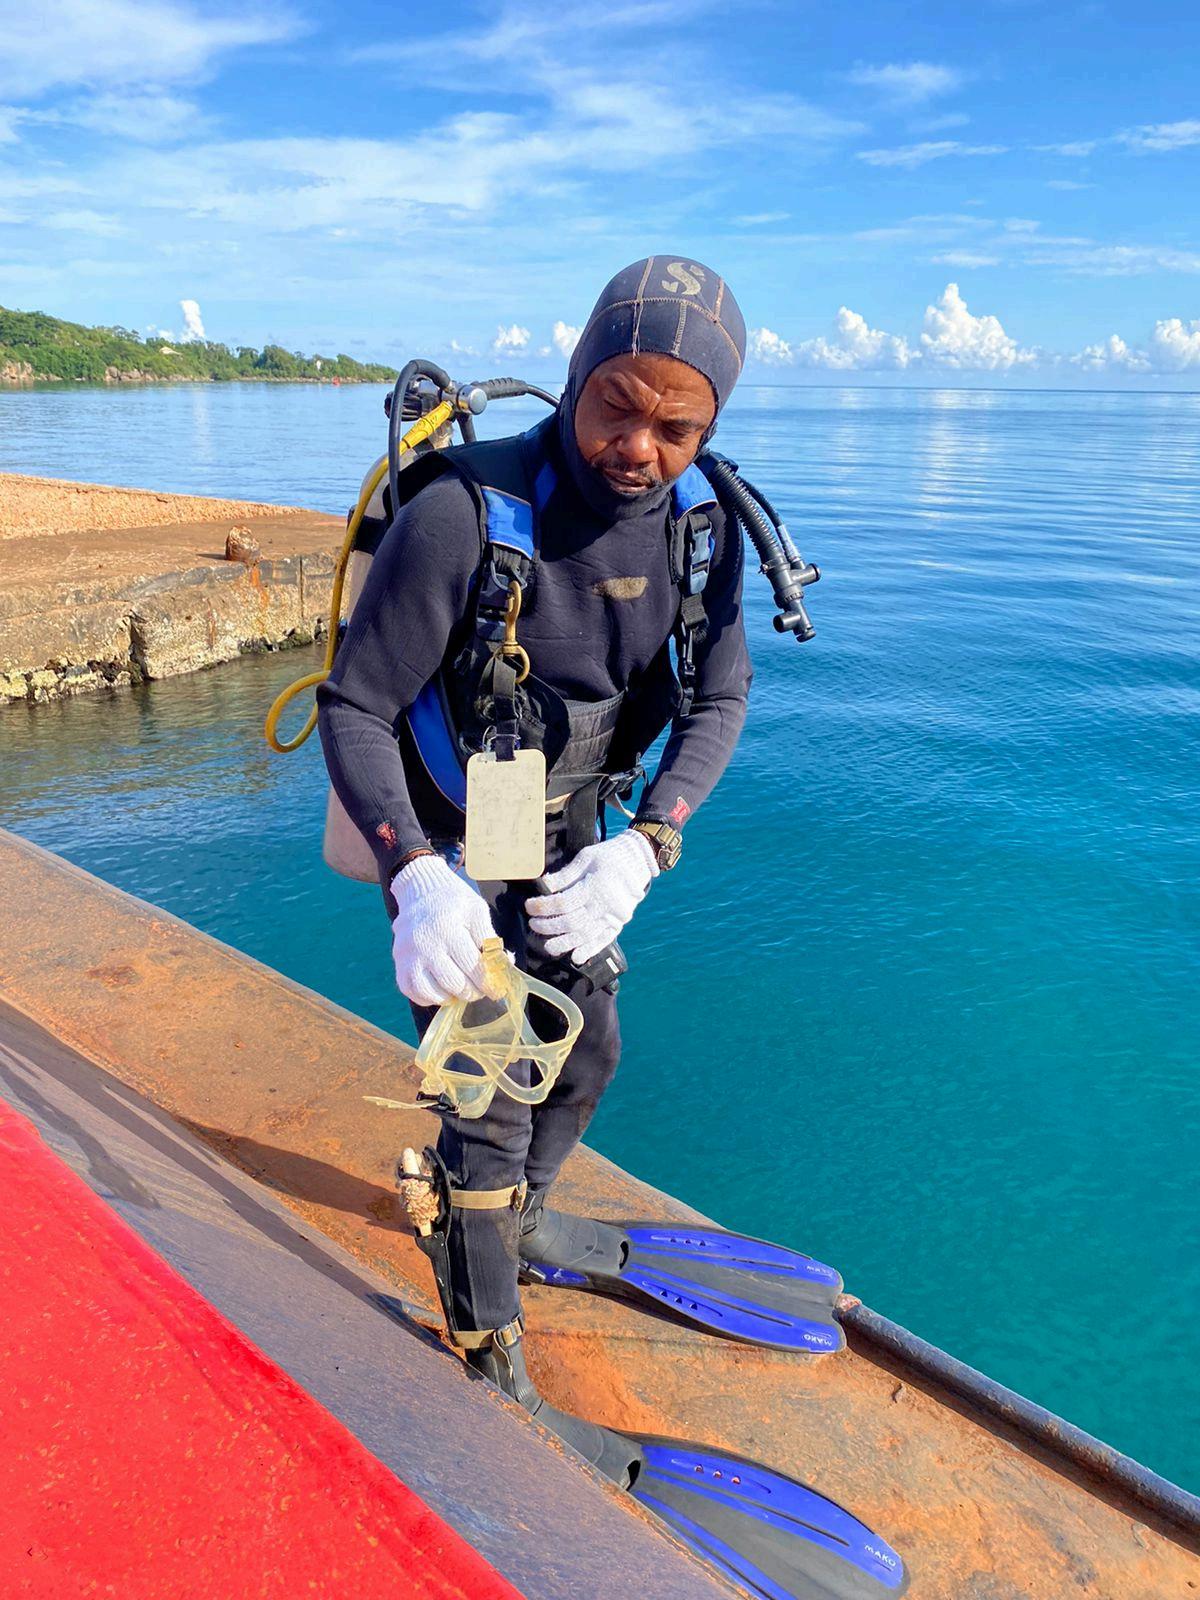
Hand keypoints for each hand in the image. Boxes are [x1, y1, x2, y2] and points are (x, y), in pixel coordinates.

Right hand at [391, 855, 495, 1006]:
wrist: (420, 891)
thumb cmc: (453, 901)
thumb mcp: (477, 911)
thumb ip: (490, 939)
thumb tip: (505, 966)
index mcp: (447, 928)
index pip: (474, 967)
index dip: (489, 983)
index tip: (497, 989)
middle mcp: (424, 944)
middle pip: (455, 984)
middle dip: (473, 992)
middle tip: (480, 989)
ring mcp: (408, 956)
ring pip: (432, 993)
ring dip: (452, 997)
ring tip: (462, 988)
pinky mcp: (399, 963)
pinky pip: (413, 992)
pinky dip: (429, 997)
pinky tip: (442, 988)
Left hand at [525, 831, 657, 965]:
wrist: (638, 861)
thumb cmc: (608, 857)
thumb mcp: (585, 858)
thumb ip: (564, 875)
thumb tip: (543, 886)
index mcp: (594, 886)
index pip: (563, 902)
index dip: (543, 907)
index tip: (529, 906)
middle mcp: (604, 905)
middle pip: (572, 922)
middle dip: (549, 926)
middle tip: (534, 924)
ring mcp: (613, 917)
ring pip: (585, 936)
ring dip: (564, 943)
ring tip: (548, 946)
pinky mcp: (618, 923)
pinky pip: (603, 940)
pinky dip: (589, 950)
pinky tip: (576, 957)